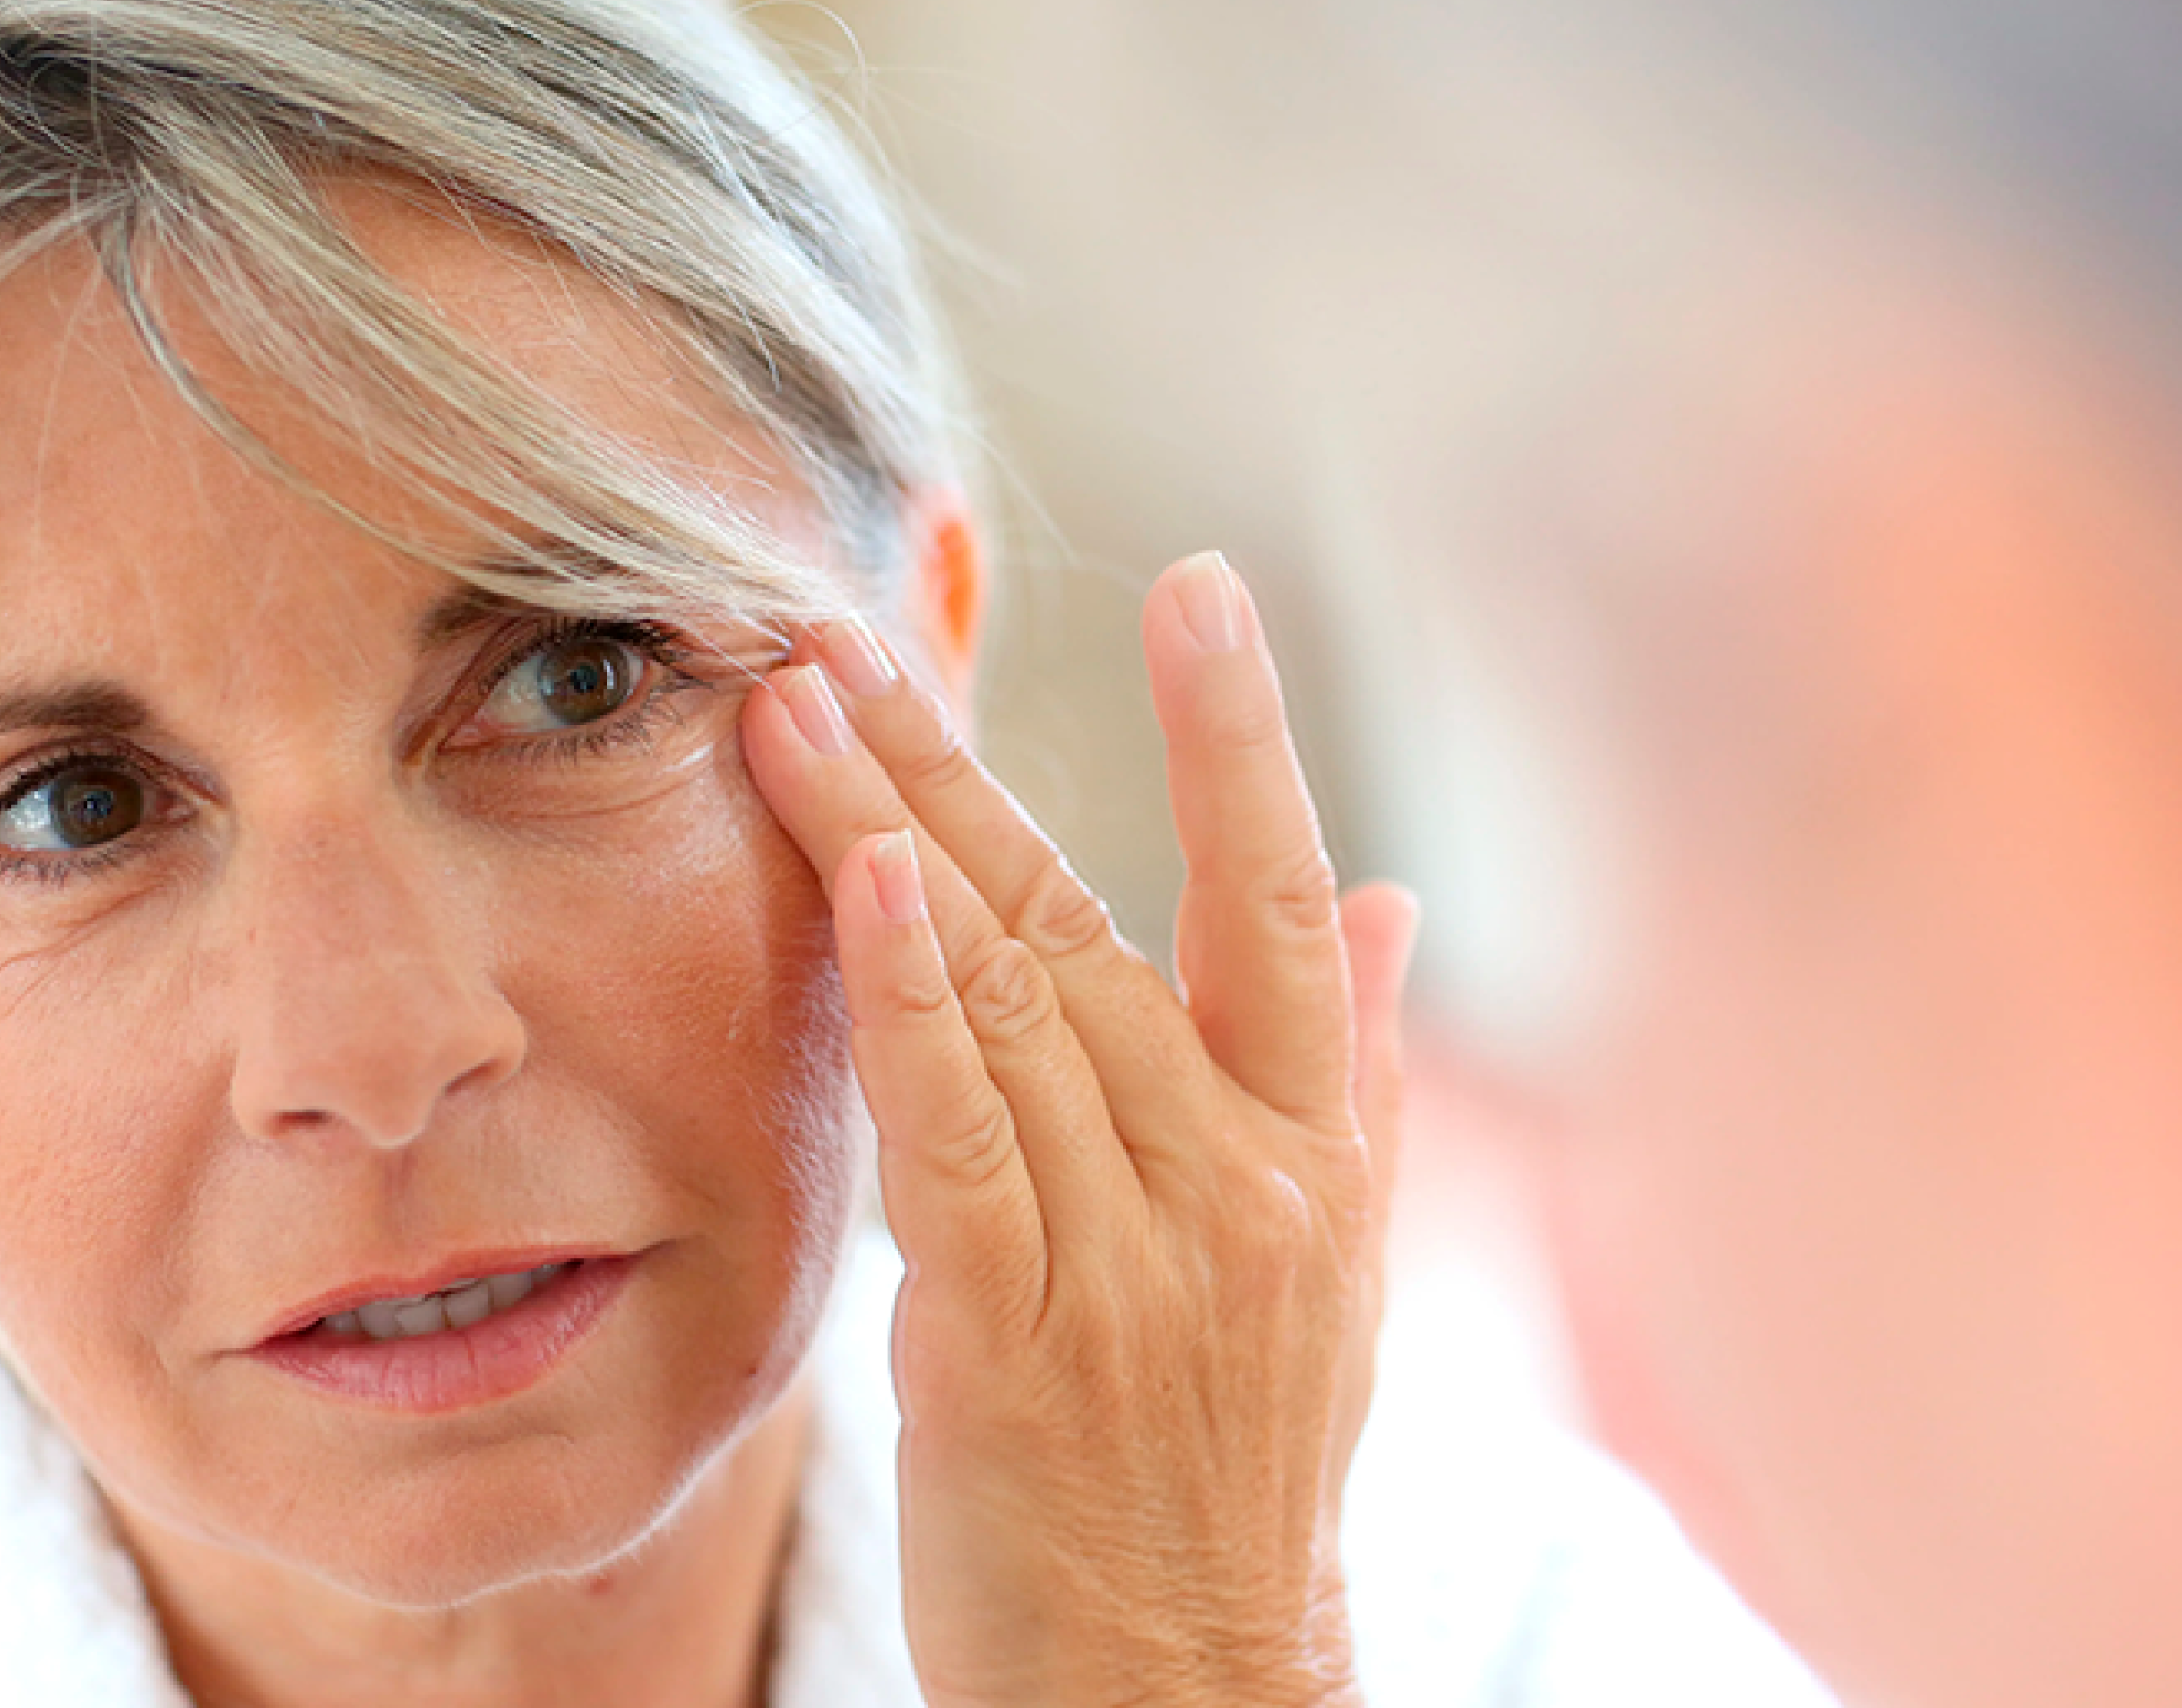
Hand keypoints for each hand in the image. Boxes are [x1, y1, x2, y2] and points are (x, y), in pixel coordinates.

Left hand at [739, 552, 1417, 1707]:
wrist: (1188, 1693)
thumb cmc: (1239, 1473)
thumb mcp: (1331, 1269)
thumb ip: (1345, 1070)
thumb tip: (1387, 899)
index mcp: (1309, 1152)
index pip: (1277, 899)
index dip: (1243, 737)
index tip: (1205, 583)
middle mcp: (1236, 1182)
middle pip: (1087, 922)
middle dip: (959, 762)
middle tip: (852, 630)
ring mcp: (1133, 1260)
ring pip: (1008, 1001)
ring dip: (892, 835)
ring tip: (794, 705)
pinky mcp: (1015, 1340)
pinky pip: (963, 1142)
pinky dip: (915, 1004)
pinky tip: (865, 881)